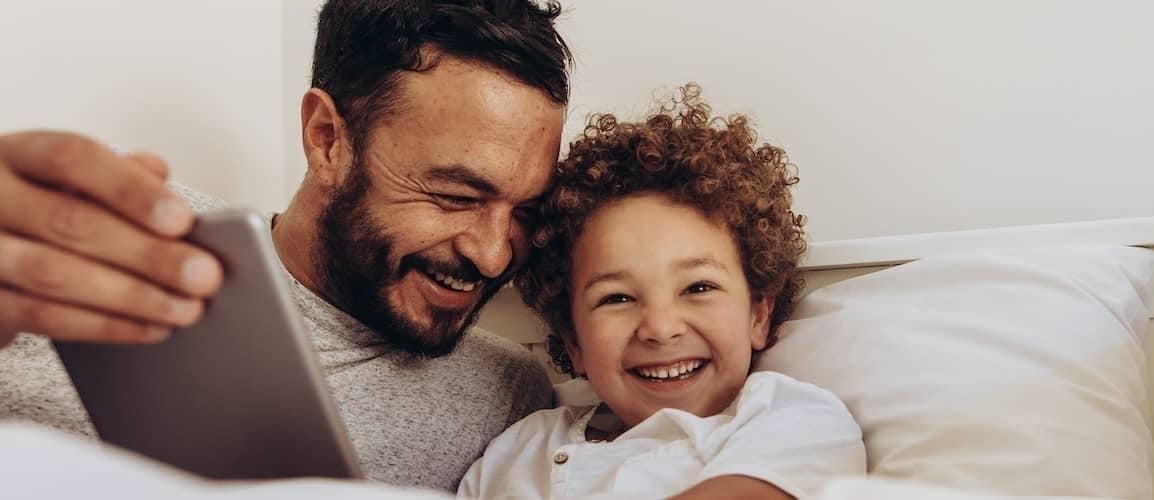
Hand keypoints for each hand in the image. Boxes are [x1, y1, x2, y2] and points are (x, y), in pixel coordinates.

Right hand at [0, 131, 222, 346]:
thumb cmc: (35, 207)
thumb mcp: (67, 179)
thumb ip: (116, 173)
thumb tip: (160, 175)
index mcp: (15, 155)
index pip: (72, 158)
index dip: (130, 189)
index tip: (182, 220)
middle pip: (69, 221)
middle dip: (146, 253)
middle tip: (202, 276)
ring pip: (53, 274)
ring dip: (132, 296)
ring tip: (185, 309)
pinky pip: (42, 317)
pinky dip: (104, 326)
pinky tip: (149, 327)